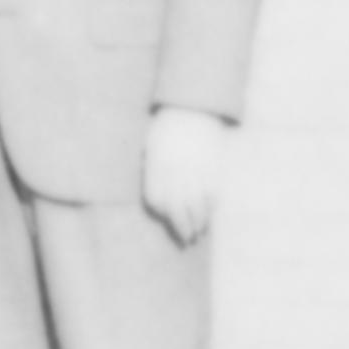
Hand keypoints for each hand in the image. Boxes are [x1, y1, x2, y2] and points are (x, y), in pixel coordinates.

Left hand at [142, 107, 231, 245]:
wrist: (192, 107)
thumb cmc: (165, 125)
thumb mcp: (147, 140)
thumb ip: (144, 161)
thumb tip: (136, 177)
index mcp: (156, 164)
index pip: (157, 198)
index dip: (162, 213)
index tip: (167, 220)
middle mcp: (175, 169)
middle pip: (178, 206)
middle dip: (182, 226)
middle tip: (186, 240)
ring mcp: (195, 169)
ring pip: (197, 203)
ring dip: (198, 221)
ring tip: (199, 232)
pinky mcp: (212, 166)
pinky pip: (212, 192)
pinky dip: (212, 206)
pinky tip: (210, 215)